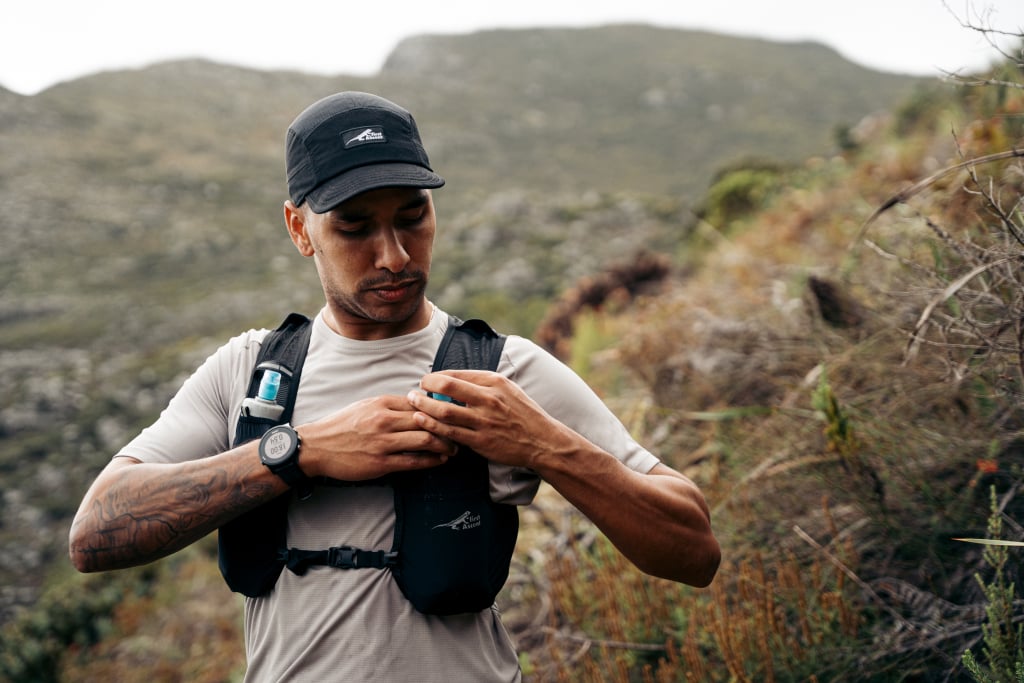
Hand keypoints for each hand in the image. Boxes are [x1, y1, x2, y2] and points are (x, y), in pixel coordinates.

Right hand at [297, 394, 458, 480]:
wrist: (317, 447)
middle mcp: (384, 420)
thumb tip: (417, 403)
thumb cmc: (342, 426)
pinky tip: (440, 460)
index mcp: (382, 403)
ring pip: (425, 439)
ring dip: (445, 444)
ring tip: (454, 448)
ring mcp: (383, 442)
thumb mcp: (366, 406)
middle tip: (460, 431)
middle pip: (428, 420)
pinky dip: (431, 461)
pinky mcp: (381, 462)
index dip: (440, 409)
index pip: (421, 402)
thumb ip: (391, 405)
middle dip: (448, 426)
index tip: (452, 413)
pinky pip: (414, 461)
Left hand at [408, 370, 574, 468]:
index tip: (427, 382)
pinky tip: (423, 423)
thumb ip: (483, 383)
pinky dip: (434, 428)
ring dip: (424, 407)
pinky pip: (451, 433)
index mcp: (494, 382)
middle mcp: (489, 399)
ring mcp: (485, 421)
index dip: (436, 377)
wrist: (542, 440)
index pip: (456, 374)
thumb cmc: (523, 413)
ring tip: (413, 405)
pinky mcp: (482, 441)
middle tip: (413, 391)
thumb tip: (455, 379)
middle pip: (447, 387)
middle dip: (425, 387)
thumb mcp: (508, 389)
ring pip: (445, 412)